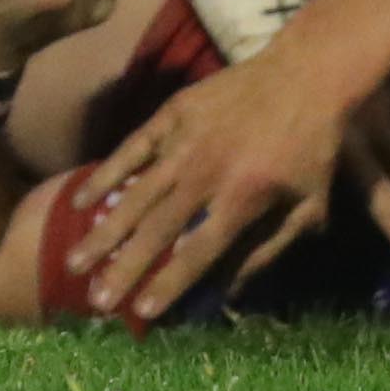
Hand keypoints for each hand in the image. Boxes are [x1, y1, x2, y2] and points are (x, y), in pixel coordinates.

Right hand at [74, 58, 348, 321]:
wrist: (304, 76)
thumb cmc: (313, 149)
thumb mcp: (308, 209)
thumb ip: (267, 250)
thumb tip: (231, 292)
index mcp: (244, 199)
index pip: (199, 252)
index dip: (170, 284)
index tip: (142, 313)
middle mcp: (207, 172)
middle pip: (157, 229)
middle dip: (124, 267)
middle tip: (96, 300)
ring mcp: (183, 141)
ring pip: (136, 193)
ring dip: (105, 231)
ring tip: (76, 260)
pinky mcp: (170, 115)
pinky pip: (130, 149)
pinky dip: (105, 175)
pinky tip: (81, 200)